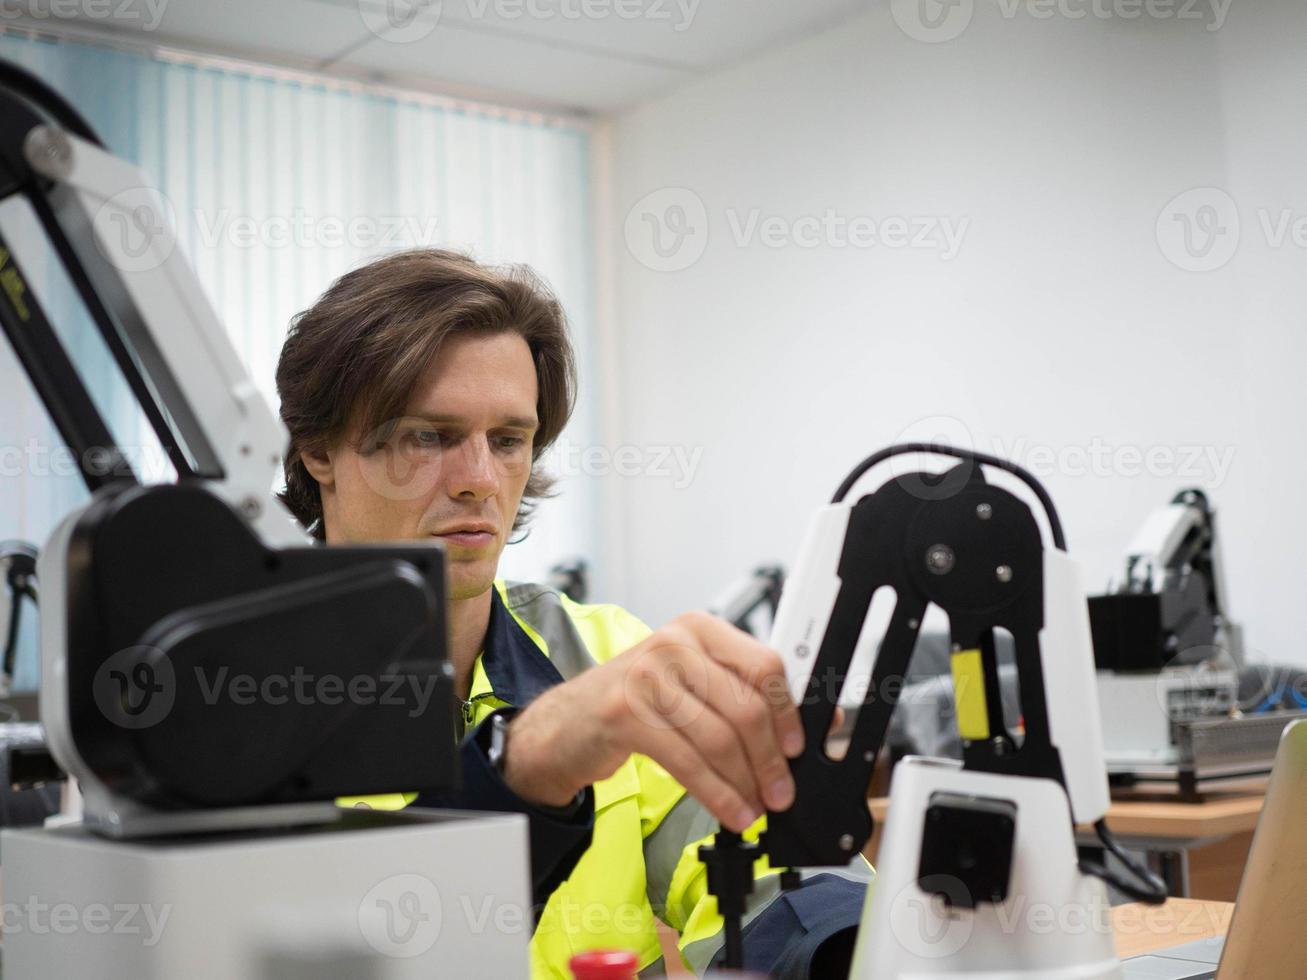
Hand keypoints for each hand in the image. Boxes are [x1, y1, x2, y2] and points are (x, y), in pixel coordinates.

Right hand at [501, 611, 803, 831]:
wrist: (567, 722)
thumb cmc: (638, 701)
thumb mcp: (692, 684)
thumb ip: (745, 697)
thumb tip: (814, 730)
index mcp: (700, 630)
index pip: (764, 666)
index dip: (788, 713)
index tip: (797, 749)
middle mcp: (675, 644)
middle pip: (745, 706)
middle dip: (770, 759)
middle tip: (781, 792)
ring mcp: (647, 676)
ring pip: (719, 738)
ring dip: (745, 783)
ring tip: (756, 807)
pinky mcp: (627, 714)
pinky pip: (689, 762)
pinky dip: (717, 794)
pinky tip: (731, 811)